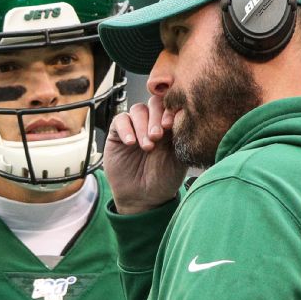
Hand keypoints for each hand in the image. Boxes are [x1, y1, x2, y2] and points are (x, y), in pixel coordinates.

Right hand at [103, 94, 186, 213]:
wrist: (145, 197)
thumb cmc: (165, 178)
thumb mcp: (179, 156)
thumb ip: (181, 135)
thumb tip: (183, 114)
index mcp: (171, 125)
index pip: (171, 105)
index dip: (170, 110)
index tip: (171, 125)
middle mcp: (153, 123)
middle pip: (154, 103)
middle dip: (156, 117)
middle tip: (157, 137)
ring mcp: (135, 127)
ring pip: (137, 110)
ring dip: (142, 126)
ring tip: (147, 146)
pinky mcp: (117, 134)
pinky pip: (120, 120)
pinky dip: (125, 129)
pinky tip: (130, 143)